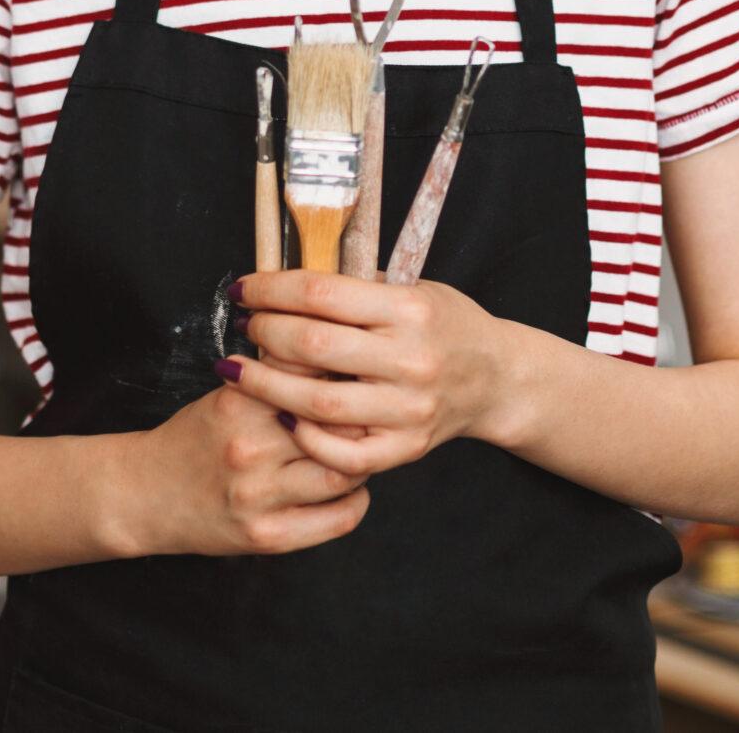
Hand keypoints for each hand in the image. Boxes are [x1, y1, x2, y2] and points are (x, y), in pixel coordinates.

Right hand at [132, 373, 368, 556]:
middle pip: (337, 425)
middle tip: (369, 416)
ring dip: (362, 461)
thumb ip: (278, 377)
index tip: (357, 376)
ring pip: (343, 472)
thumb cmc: (196, 437)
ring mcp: (259, 496)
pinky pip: (337, 520)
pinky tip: (350, 490)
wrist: (145, 493)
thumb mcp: (228, 395)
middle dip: (360, 418)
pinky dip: (356, 502)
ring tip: (358, 453)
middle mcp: (250, 449)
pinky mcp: (267, 537)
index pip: (314, 377)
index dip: (344, 374)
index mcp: (241, 404)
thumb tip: (339, 353)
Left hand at [222, 268, 516, 478]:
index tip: (243, 289)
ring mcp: (410, 409)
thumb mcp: (413, 289)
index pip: (321, 294)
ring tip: (241, 373)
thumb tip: (283, 283)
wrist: (497, 377)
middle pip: (313, 347)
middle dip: (264, 334)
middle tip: (243, 327)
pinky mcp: (408, 447)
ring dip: (266, 387)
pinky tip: (283, 418)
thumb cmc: (446, 326)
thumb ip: (356, 289)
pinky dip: (306, 438)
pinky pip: (343, 454)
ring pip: (318, 404)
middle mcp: (411, 360)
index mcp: (410, 310)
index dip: (271, 290)